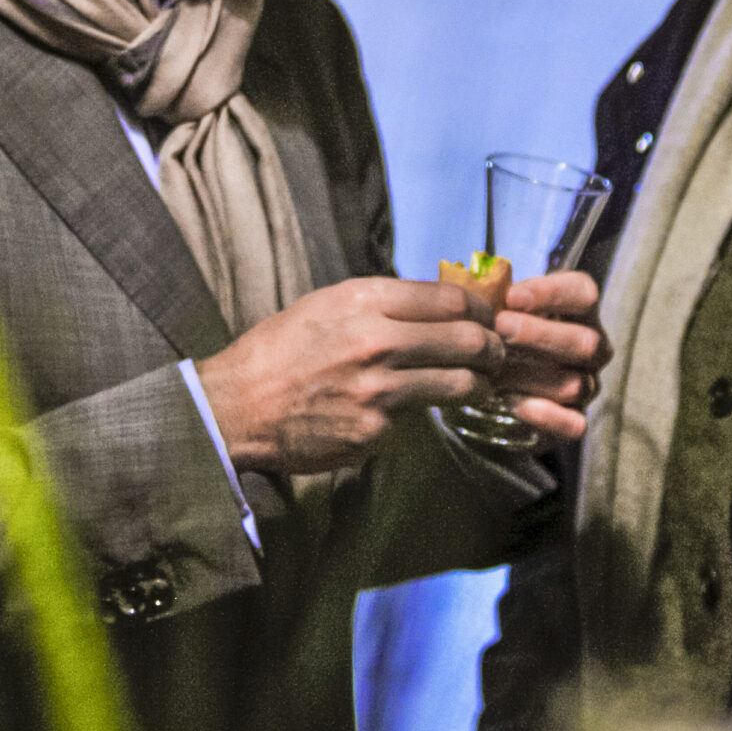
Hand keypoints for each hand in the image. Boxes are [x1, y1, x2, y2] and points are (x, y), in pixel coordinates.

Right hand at [196, 277, 502, 473]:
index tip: (487, 317)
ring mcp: (378, 390)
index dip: (480, 308)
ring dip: (476, 385)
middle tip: (495, 354)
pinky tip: (404, 411)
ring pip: (458, 385)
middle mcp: (377, 342)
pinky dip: (419, 415)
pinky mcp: (375, 432)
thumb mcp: (327, 306)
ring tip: (474, 385)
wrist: (236, 405)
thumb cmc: (280, 351)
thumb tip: (437, 305)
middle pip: (468, 340)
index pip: (450, 298)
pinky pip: (417, 420)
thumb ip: (382, 305)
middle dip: (493, 348)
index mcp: (364, 301)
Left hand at [489, 270, 609, 444]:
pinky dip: (544, 415)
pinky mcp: (574, 420)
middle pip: (586, 341)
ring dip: (532, 376)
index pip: (584, 294)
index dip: (552, 293)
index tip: (512, 296)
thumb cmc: (500, 333)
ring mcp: (587, 386)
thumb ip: (498, 299)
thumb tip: (481, 291)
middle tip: (501, 328)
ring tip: (495, 370)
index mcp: (578, 312)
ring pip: (576, 384)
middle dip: (541, 334)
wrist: (495, 385)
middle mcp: (592, 348)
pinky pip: (573, 424)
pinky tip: (511, 401)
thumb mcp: (499, 309)